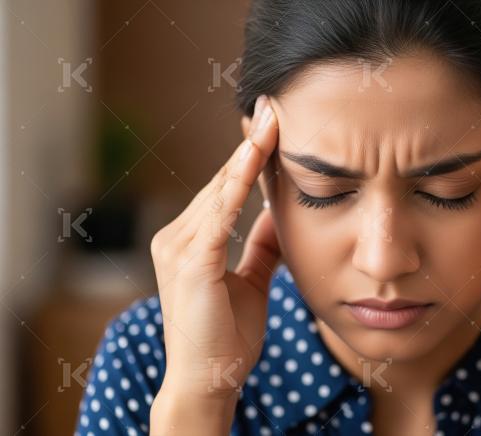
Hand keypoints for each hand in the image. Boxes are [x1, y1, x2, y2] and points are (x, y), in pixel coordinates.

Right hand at [149, 94, 279, 404]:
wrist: (210, 379)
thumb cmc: (227, 336)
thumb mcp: (251, 281)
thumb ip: (261, 246)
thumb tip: (279, 212)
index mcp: (189, 241)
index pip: (224, 189)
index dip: (249, 157)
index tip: (272, 125)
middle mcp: (176, 237)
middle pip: (221, 182)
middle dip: (251, 144)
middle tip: (274, 107)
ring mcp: (178, 247)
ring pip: (220, 190)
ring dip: (248, 153)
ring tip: (273, 119)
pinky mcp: (190, 261)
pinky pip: (220, 213)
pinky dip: (239, 182)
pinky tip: (257, 155)